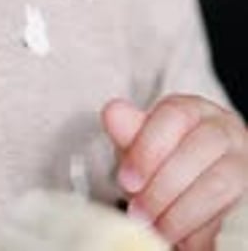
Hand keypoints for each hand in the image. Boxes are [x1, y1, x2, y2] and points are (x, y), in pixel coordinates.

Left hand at [102, 95, 247, 249]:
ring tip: (156, 229)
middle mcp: (222, 128)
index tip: (127, 181)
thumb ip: (128, 131)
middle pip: (199, 148)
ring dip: (181, 212)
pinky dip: (202, 231)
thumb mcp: (142, 145)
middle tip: (138, 212)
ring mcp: (240, 160)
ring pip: (218, 183)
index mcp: (191, 109)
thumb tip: (113, 111)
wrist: (194, 184)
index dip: (148, 149)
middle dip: (163, 186)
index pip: (174, 116)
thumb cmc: (165, 158)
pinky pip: (230, 214)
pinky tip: (182, 241)